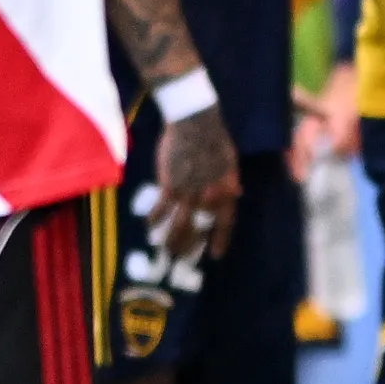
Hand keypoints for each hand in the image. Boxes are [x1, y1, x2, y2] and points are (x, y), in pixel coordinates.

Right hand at [152, 101, 239, 261]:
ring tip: (165, 251)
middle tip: (183, 260)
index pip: (225, 222)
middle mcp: (209, 196)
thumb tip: (235, 194)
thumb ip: (230, 181)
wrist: (195, 123)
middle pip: (200, 228)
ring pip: (180, 224)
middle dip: (191, 246)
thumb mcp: (230, 162)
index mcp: (227, 190)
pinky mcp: (170, 184)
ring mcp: (189, 192)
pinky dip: (155, 218)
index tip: (214, 255)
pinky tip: (149, 227)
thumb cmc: (214, 138)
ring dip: (172, 240)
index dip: (220, 239)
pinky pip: (162, 207)